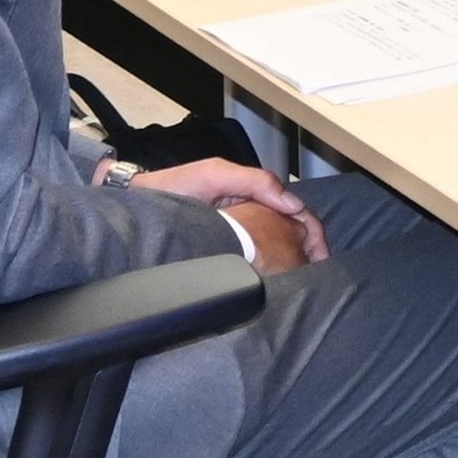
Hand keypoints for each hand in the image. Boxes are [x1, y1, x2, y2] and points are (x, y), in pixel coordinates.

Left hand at [129, 156, 322, 267]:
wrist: (137, 203)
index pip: (296, 211)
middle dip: (309, 251)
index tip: (321, 255)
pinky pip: (254, 257)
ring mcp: (238, 230)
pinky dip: (270, 268)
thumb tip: (293, 204)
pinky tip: (274, 282)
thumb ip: (255, 181)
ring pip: (276, 245)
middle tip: (315, 274)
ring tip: (300, 282)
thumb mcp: (216, 175)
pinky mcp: (223, 249)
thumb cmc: (173, 187)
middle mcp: (249, 211)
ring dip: (292, 261)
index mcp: (252, 193)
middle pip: (292, 231)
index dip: (313, 232)